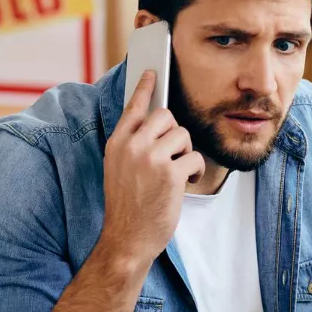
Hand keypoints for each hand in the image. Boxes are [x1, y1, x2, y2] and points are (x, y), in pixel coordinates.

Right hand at [99, 71, 204, 268]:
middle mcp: (132, 147)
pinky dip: (194, 172)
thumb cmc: (127, 207)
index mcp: (117, 144)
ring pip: (183, 136)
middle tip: (172, 155)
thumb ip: (131, 146)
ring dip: (185, 154)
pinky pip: (195, 158)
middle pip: (165, 116)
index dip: (144, 88)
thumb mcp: (117, 170)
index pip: (133, 107)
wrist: (126, 239)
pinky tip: (185, 184)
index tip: (153, 72)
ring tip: (176, 174)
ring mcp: (151, 159)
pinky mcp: (171, 174)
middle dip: (174, 134)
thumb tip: (153, 125)